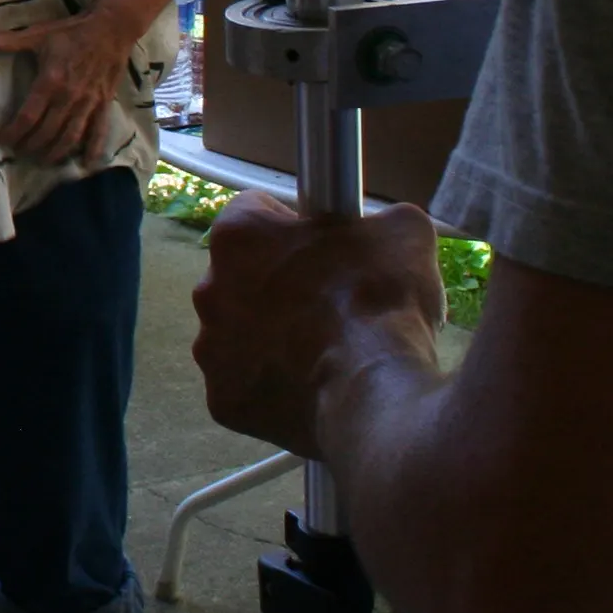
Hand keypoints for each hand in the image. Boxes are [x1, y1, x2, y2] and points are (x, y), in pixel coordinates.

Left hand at [0, 8, 135, 164]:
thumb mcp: (38, 34)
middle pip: (47, 132)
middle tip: (20, 152)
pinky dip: (93, 149)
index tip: (4, 140)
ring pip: (71, 137)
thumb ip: (11, 41)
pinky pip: (99, 131)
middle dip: (31, 146)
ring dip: (56, 153)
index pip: (28, 116)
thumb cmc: (71, 32)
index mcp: (50, 81)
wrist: (111, 28)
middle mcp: (69, 97)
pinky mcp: (104, 104)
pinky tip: (86, 164)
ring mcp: (88, 103)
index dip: (14, 132)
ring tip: (43, 161)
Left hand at [191, 193, 443, 457]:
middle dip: (280, 285)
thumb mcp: (403, 232)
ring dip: (272, 336)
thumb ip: (381, 220)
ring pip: (240, 334)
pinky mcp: (223, 399)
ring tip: (325, 347)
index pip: (255, 213)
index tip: (321, 245)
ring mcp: (211, 349)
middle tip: (329, 301)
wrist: (374, 390)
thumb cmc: (380, 302)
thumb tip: (388, 229)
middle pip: (242, 278)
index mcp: (238, 234)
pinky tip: (312, 384)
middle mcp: (209, 288)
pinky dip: (274, 385)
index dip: (294, 228)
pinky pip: (247, 385)